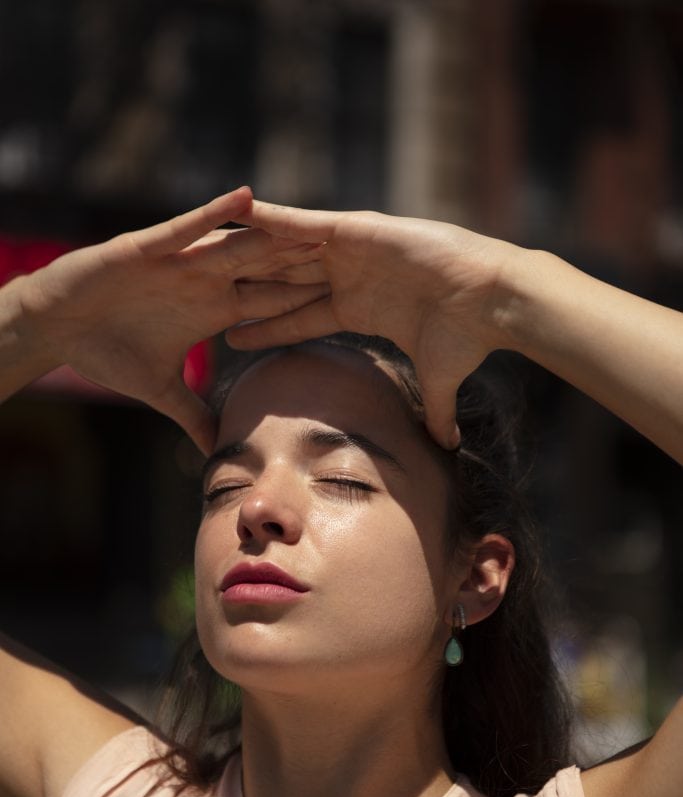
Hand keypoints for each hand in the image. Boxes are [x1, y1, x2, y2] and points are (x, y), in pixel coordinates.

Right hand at [16, 187, 326, 451]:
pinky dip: (216, 214)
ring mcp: (181, 261)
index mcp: (214, 309)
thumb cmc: (107, 351)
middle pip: (265, 270)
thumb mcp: (161, 390)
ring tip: (313, 225)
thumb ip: (192, 414)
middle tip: (351, 256)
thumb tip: (216, 449)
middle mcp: (204, 280)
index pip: (270, 304)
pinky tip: (246, 199)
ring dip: (274, 237)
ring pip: (238, 246)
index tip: (349, 300)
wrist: (58, 326)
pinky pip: (190, 228)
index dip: (306, 301)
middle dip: (304, 264)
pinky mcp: (150, 246)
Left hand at [230, 202, 517, 445]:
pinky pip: (303, 223)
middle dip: (243, 286)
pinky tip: (235, 215)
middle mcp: (349, 276)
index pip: (299, 319)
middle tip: (200, 288)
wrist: (491, 300)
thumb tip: (446, 448)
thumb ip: (434, 411)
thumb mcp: (438, 380)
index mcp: (359, 308)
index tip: (230, 337)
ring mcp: (350, 250)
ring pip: (285, 251)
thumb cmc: (466, 338)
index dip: (264, 328)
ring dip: (245, 250)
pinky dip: (270, 218)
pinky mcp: (355, 229)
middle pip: (283, 282)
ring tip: (203, 248)